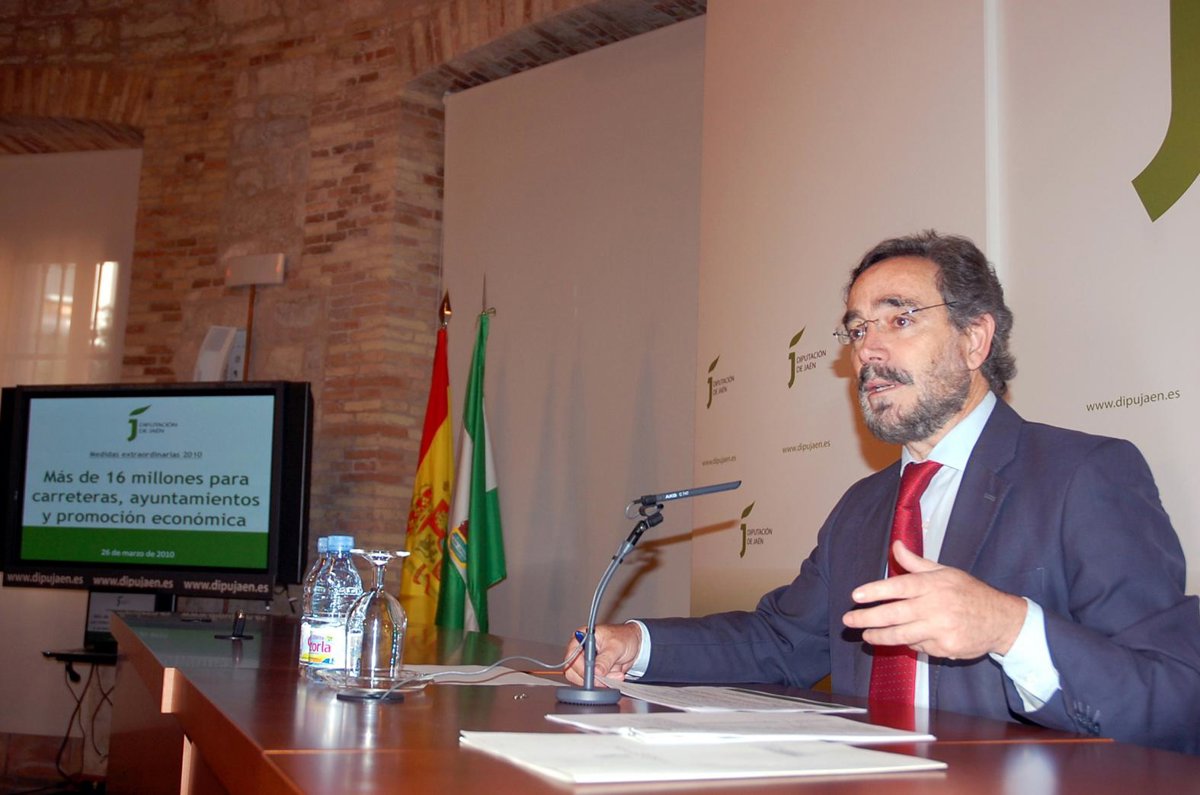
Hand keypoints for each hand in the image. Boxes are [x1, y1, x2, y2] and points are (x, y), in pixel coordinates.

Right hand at [562, 623, 641, 685]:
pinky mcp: (594, 673)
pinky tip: (616, 675)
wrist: (635, 643)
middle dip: (592, 678)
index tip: (594, 674)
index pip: (572, 656)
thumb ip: (606, 659)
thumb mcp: (616, 646)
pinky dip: (606, 683)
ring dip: (601, 681)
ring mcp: (586, 663)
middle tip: (607, 677)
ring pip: (584, 680)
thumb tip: (596, 671)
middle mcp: (581, 651)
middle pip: (574, 671)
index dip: (580, 668)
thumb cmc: (624, 636)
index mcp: (581, 638)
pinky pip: (594, 683)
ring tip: (616, 674)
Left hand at [841, 541, 1026, 658]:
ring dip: (880, 636)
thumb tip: (896, 545)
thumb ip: (916, 563)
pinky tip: (903, 638)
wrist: (1001, 620)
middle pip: (894, 614)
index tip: (855, 596)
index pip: (899, 587)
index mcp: (934, 585)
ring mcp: (941, 630)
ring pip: (902, 635)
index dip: (875, 591)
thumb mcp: (945, 572)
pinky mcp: (946, 648)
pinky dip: (909, 643)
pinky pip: (919, 647)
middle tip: (848, 620)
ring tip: (866, 635)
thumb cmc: (969, 592)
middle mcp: (936, 607)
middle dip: (867, 618)